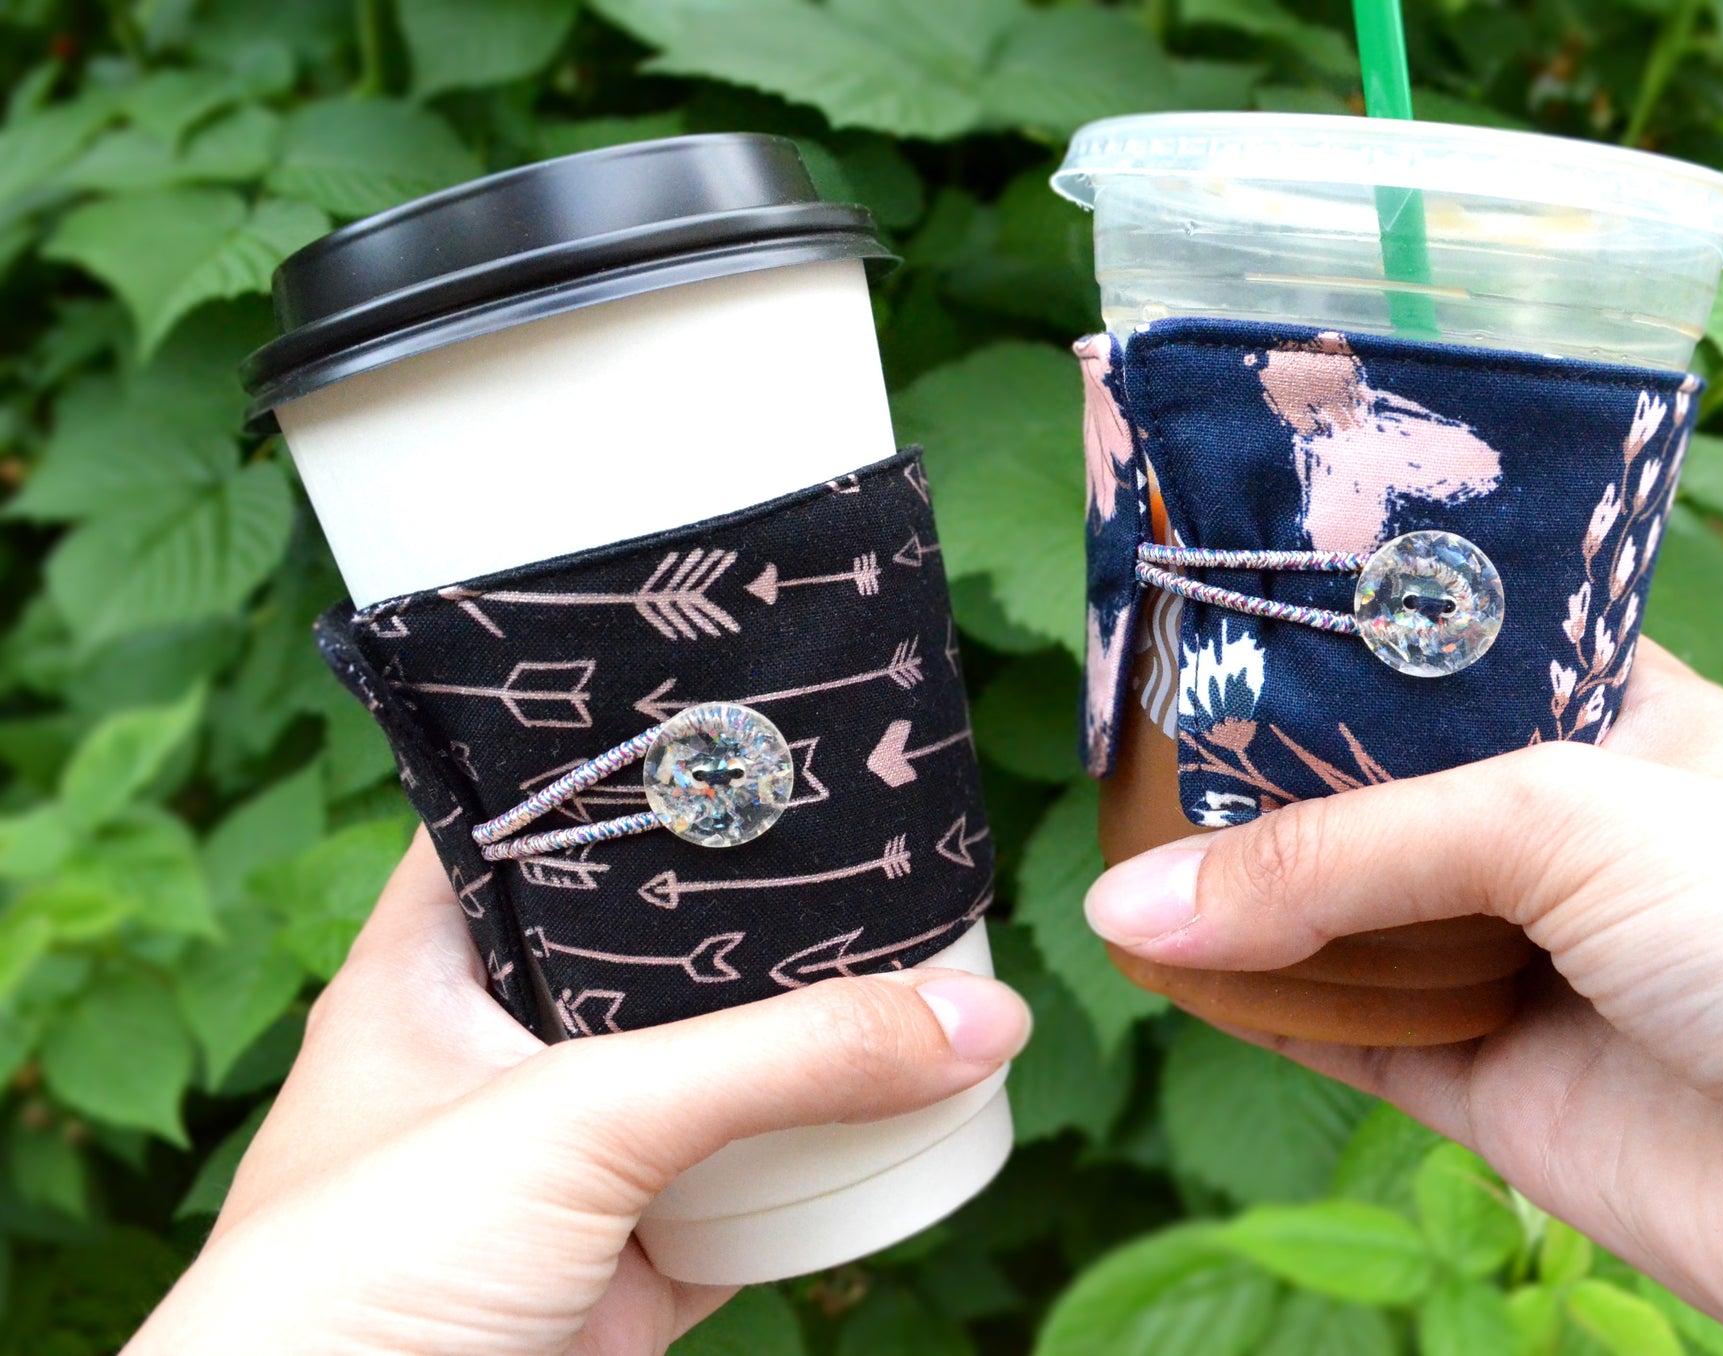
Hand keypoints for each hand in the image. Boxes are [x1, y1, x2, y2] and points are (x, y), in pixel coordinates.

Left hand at [127, 833, 1029, 1355]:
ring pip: (714, 1076)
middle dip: (758, 912)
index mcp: (430, 969)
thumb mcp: (580, 1120)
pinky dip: (821, 1168)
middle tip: (872, 833)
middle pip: (652, 950)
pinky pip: (752, 1196)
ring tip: (918, 952)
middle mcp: (500, 1053)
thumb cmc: (364, 1273)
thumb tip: (979, 1016)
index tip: (741, 718)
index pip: (526, 821)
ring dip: (804, 1042)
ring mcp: (571, 1166)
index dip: (622, 765)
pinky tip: (898, 1112)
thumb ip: (781, 1061)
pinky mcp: (631, 1267)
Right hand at [1083, 640, 1722, 1355]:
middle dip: (1260, 775)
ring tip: (1112, 852)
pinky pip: (1348, 1038)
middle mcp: (1567, 836)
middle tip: (1129, 731)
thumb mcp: (1568, 822)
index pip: (1441, 656)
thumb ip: (1343, 852)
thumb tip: (1137, 906)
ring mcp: (1529, 965)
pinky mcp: (1498, 1089)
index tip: (1205, 608)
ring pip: (1347, 919)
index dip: (1328, 637)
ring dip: (1240, 900)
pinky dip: (1258, 1008)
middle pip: (1374, 793)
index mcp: (1618, 717)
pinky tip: (1165, 966)